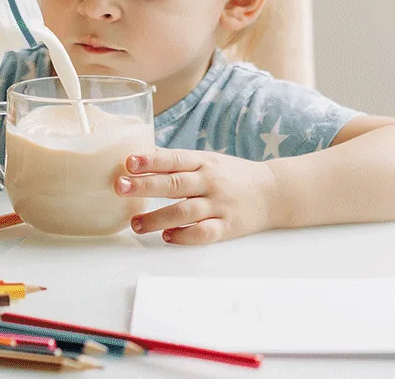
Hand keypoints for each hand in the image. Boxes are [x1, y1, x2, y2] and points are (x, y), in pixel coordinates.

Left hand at [115, 149, 280, 244]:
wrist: (274, 192)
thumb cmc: (232, 175)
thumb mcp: (208, 160)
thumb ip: (177, 161)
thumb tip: (141, 156)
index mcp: (204, 162)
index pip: (174, 159)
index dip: (151, 160)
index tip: (129, 162)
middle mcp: (211, 182)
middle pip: (175, 184)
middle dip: (146, 186)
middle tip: (120, 187)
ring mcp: (220, 205)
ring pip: (185, 212)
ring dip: (158, 218)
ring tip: (135, 224)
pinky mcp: (228, 227)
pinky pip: (204, 233)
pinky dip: (185, 236)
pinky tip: (168, 237)